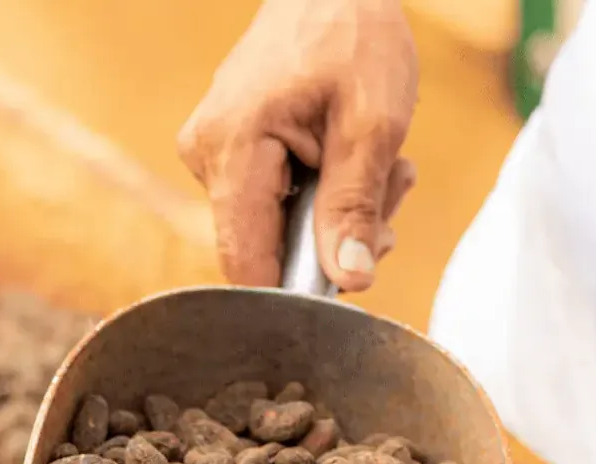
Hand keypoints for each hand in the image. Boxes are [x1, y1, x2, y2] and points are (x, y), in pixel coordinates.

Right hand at [179, 0, 417, 289]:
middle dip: (337, 241)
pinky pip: (281, 206)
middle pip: (270, 254)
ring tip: (382, 170)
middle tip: (388, 200)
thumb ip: (354, 209)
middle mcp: (207, 158)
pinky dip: (327, 197)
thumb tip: (350, 280)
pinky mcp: (233, 155)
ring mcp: (215, 156)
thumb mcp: (371, 128)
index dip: (299, 292)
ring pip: (283, 233)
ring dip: (342, 216)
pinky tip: (355, 164)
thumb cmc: (353, 39)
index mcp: (230, 148)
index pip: (247, 265)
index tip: (352, 276)